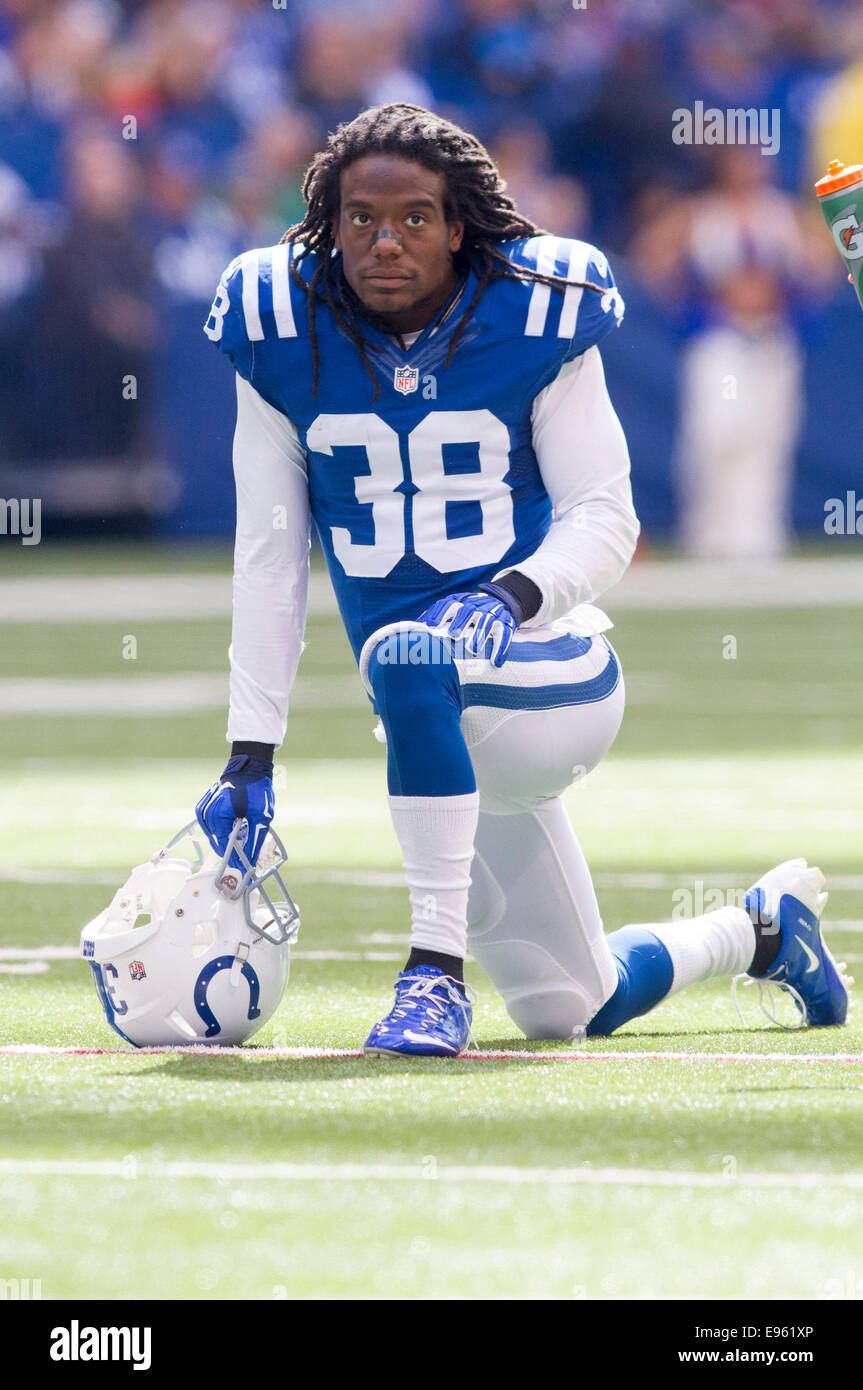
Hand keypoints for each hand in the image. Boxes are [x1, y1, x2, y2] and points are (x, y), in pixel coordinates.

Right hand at [195, 754, 274, 873]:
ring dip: (230, 839)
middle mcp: (205, 815)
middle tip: (250, 851)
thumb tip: (250, 863)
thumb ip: (254, 841)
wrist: (249, 766)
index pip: (224, 848)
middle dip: (234, 849)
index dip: (236, 860)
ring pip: (216, 836)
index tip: (247, 870)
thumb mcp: (261, 816)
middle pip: (218, 844)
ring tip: (246, 831)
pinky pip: (214, 827)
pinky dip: (226, 829)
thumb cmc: (256, 788)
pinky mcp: (204, 808)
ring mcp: (203, 811)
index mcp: (217, 816)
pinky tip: (239, 823)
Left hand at [418, 588, 517, 666]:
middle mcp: (477, 605)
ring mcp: (493, 613)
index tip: (431, 626)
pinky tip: (496, 662)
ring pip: (487, 622)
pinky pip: (505, 635)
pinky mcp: (507, 623)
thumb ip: (437, 616)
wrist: (502, 602)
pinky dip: (501, 648)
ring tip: (473, 650)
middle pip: (468, 611)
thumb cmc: (470, 613)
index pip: (449, 604)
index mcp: (462, 601)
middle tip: (453, 636)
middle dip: (460, 622)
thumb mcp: (455, 609)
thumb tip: (412, 629)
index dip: (440, 613)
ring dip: (480, 635)